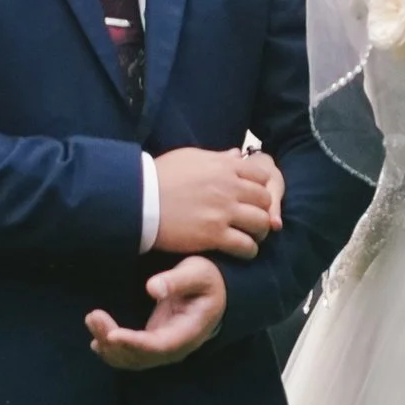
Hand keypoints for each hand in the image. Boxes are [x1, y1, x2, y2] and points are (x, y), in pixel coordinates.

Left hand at [87, 258, 227, 370]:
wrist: (214, 292)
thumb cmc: (206, 280)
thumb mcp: (198, 273)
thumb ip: (177, 280)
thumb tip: (152, 288)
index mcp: (190, 332)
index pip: (160, 345)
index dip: (135, 343)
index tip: (112, 334)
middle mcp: (176, 348)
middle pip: (141, 356)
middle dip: (113, 341)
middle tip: (93, 316)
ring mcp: (164, 349)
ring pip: (132, 359)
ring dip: (109, 346)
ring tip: (92, 319)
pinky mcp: (153, 345)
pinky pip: (131, 356)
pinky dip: (113, 350)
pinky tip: (97, 340)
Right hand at [153, 144, 284, 258]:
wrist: (140, 198)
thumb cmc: (160, 175)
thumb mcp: (191, 157)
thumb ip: (218, 158)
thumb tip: (236, 154)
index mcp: (224, 166)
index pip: (261, 175)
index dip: (261, 187)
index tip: (254, 197)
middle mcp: (229, 187)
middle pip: (265, 200)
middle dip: (263, 210)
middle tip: (255, 219)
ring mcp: (223, 211)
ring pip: (261, 223)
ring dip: (259, 231)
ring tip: (251, 237)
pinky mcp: (214, 235)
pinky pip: (245, 245)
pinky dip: (249, 250)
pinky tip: (243, 251)